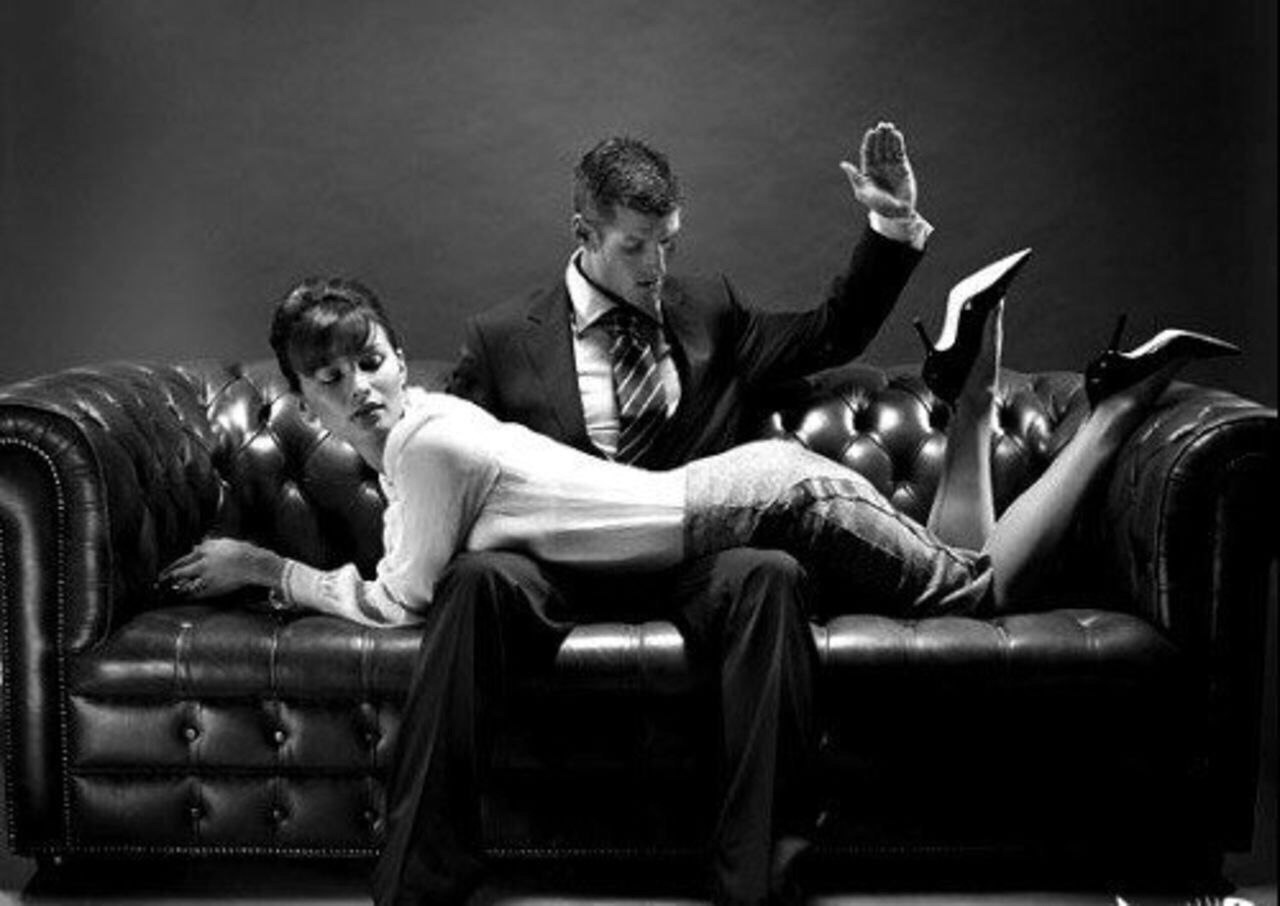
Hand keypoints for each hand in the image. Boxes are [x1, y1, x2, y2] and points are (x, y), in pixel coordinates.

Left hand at [157, 537, 279, 599]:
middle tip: (162, 581)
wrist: (254, 563)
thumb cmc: (240, 550)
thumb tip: (195, 549)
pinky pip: (201, 593)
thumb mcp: (222, 543)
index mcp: (206, 552)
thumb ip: (207, 546)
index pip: (184, 560)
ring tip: (176, 589)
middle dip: (171, 577)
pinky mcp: (217, 587)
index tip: (163, 573)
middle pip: (183, 572)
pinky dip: (194, 595)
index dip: (172, 567)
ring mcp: (210, 577)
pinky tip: (189, 597)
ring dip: (181, 588)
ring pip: (190, 585)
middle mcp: (204, 564)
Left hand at [840, 121, 917, 219]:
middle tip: (882, 125)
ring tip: (889, 126)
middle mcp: (879, 166)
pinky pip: (900, 152)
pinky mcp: (902, 167)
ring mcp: (891, 165)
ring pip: (889, 147)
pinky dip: (898, 143)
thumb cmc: (878, 205)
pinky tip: (897, 134)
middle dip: (880, 136)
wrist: (897, 212)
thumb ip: (855, 177)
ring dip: (889, 136)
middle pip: (879, 147)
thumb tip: (843, 164)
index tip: (871, 132)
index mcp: (868, 171)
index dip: (869, 142)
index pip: (868, 152)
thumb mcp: (863, 192)